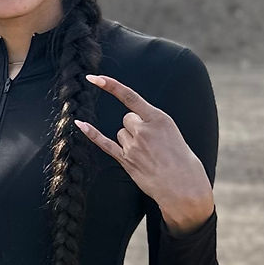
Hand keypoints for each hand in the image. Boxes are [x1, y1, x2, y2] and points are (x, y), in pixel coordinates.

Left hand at [74, 74, 213, 234]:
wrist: (184, 186)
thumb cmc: (182, 160)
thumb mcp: (172, 133)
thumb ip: (152, 124)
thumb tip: (132, 121)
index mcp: (159, 118)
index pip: (130, 96)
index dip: (111, 86)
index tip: (94, 78)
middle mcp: (144, 129)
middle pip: (127, 119)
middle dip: (135, 127)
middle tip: (152, 143)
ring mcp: (133, 145)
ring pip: (120, 133)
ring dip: (129, 141)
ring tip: (147, 155)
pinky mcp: (125, 160)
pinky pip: (103, 143)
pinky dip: (91, 133)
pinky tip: (80, 124)